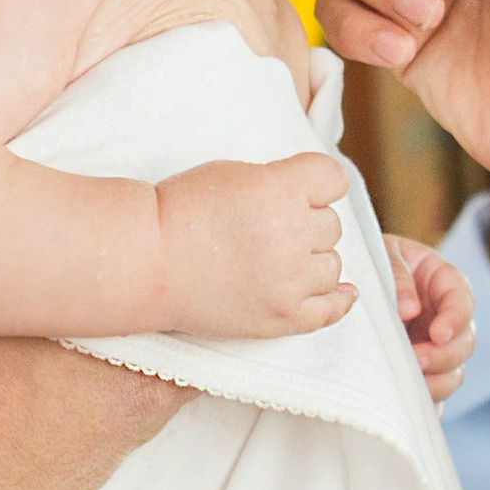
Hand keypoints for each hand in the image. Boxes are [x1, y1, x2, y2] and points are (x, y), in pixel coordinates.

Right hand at [152, 153, 354, 338]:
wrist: (147, 262)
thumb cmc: (180, 212)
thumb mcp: (234, 172)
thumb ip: (280, 181)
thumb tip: (316, 197)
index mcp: (280, 189)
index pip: (333, 179)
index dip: (316, 184)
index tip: (302, 191)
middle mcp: (291, 234)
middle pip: (331, 225)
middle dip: (306, 224)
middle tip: (269, 231)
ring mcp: (289, 280)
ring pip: (332, 266)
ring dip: (312, 260)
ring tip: (277, 260)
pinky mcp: (281, 317)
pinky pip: (330, 310)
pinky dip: (339, 300)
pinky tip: (343, 293)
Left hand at [384, 236, 476, 400]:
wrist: (350, 279)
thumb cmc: (370, 259)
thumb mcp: (384, 253)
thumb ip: (398, 274)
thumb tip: (410, 309)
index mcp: (443, 282)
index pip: (463, 301)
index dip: (456, 319)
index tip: (438, 333)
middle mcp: (444, 317)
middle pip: (465, 343)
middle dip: (444, 356)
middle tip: (417, 360)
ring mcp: (434, 346)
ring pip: (453, 373)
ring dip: (437, 382)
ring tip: (409, 381)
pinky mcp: (420, 370)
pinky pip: (432, 394)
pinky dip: (425, 402)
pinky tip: (408, 405)